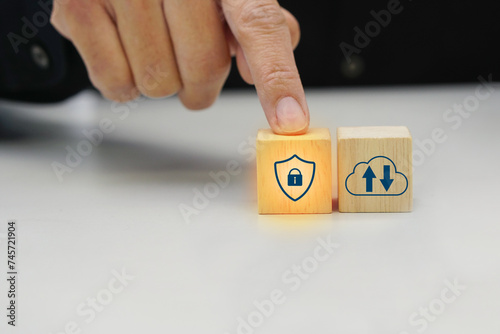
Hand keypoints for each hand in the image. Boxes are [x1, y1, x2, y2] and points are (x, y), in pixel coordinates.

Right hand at [51, 0, 308, 133]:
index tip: (290, 122)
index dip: (277, 78)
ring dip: (163, 80)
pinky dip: (125, 82)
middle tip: (190, 61)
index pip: (258, 25)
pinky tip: (125, 49)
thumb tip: (256, 71)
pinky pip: (115, 85)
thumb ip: (255, 23)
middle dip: (202, 81)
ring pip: (158, 84)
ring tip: (155, 45)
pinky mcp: (77, 7)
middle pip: (203, 70)